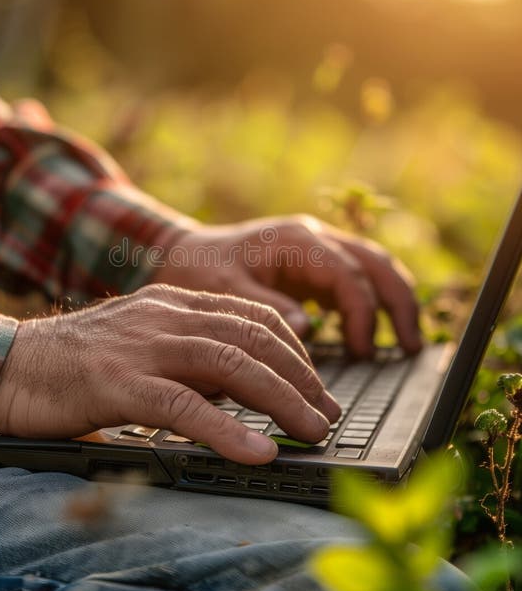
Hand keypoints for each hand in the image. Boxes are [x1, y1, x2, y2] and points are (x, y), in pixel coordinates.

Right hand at [0, 284, 340, 464]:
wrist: (6, 363)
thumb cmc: (76, 363)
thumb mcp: (142, 345)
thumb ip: (188, 356)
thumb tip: (243, 388)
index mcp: (173, 304)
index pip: (252, 317)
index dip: (296, 351)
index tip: (318, 385)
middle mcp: (165, 316)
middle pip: (252, 337)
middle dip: (302, 378)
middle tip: (330, 415)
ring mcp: (142, 346)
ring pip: (230, 364)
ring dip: (282, 401)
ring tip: (315, 432)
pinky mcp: (118, 382)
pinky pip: (184, 405)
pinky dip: (228, 430)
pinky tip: (259, 452)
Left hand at [152, 216, 421, 356]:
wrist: (179, 254)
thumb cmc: (197, 270)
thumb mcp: (223, 291)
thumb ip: (265, 308)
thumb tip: (307, 331)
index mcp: (295, 240)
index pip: (346, 274)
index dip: (361, 314)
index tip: (363, 352)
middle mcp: (313, 238)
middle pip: (375, 263)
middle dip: (399, 303)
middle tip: (411, 347)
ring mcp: (317, 250)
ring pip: (374, 267)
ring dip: (394, 302)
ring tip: (407, 345)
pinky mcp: (313, 267)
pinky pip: (356, 280)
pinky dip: (373, 304)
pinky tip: (375, 337)